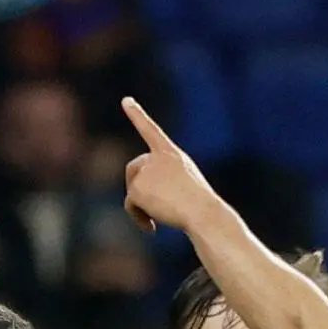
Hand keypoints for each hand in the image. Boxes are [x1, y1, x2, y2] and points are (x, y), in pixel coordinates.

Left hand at [120, 95, 216, 234]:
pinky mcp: (137, 188)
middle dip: (136, 187)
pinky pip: (130, 204)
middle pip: (134, 169)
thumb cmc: (200, 206)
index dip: (137, 115)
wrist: (202, 213)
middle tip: (149, 209)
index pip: (151, 130)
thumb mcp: (187, 187)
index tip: (125, 100)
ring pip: (132, 189)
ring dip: (140, 206)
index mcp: (172, 154)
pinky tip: (152, 228)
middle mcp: (157, 157)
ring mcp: (146, 171)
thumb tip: (140, 197)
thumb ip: (165, 183)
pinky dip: (137, 217)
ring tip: (157, 220)